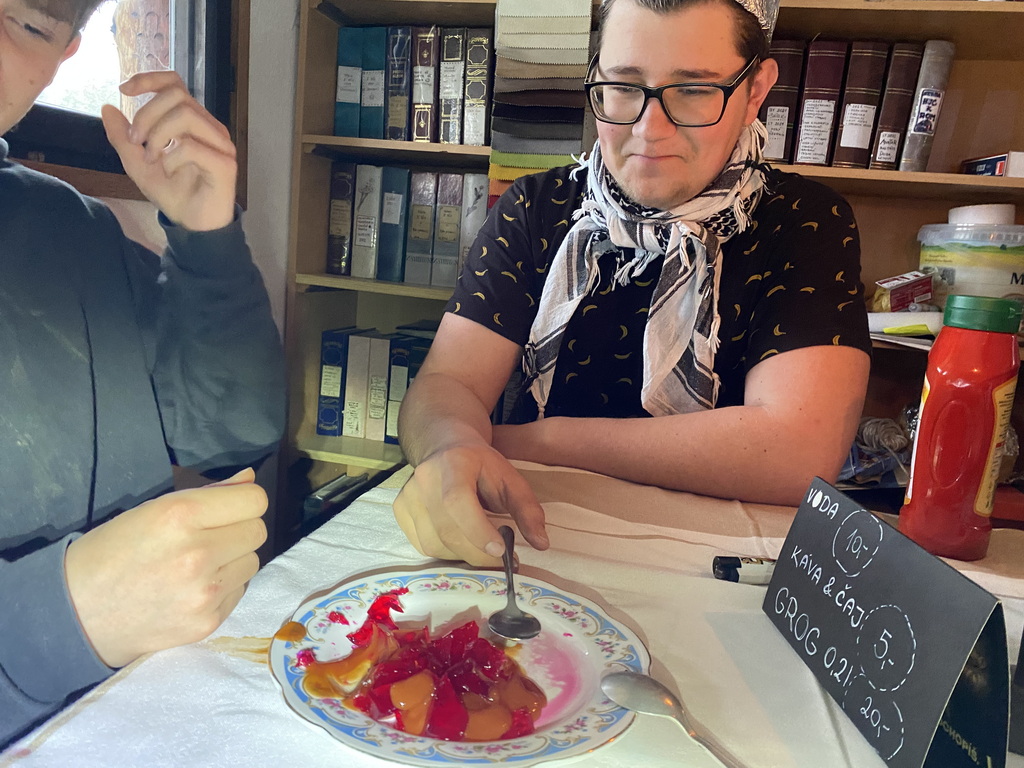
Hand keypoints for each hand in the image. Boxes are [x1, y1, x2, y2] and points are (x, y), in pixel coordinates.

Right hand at [64, 468, 267, 668]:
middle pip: (257, 530)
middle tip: (208, 537)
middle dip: (238, 530)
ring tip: (197, 565)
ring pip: (252, 562)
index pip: (254, 500)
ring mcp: (205, 592)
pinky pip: (238, 591)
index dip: (243, 501)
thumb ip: (208, 494)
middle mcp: (198, 553)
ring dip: (233, 560)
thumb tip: (249, 479)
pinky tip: (192, 589)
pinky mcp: (207, 622)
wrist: (77, 613)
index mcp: (181, 515)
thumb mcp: (152, 510)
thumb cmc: (112, 551)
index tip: (226, 509)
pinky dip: (224, 587)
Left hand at [101, 70, 236, 230]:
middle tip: (135, 140)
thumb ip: (123, 138)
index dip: (149, 79)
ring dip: (158, 135)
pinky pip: (192, 147)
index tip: (124, 90)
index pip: (175, 83)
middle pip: (177, 95)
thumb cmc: (173, 194)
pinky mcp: (225, 164)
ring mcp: (221, 145)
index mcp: (193, 122)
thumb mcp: (138, 164)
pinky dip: (172, 158)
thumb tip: (107, 108)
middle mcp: (210, 128)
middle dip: (147, 114)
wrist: (194, 227)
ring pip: (186, 115)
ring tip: (152, 158)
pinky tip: (170, 172)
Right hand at [392, 443, 548, 566]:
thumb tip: (542, 543)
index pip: (458, 502)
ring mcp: (407, 495)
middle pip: (447, 530)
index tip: (502, 551)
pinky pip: (423, 545)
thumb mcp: (510, 478)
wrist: (444, 444)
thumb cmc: (481, 464)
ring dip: (463, 556)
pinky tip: (462, 544)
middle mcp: (424, 478)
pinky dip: (446, 553)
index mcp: (453, 463)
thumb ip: (527, 509)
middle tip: (504, 561)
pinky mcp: (400, 510)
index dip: (477, 531)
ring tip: (484, 550)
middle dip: (479, 554)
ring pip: (434, 544)